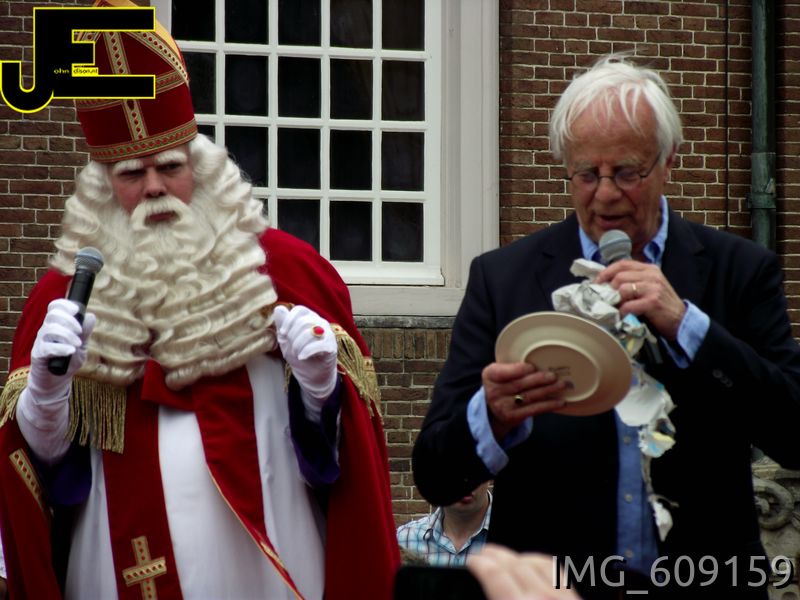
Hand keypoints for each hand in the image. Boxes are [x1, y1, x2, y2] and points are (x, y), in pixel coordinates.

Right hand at [28, 299, 95, 402]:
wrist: (56, 381)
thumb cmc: (68, 361)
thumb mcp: (81, 346)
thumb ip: (85, 332)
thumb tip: (91, 316)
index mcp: (56, 325)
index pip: (55, 307)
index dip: (65, 305)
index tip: (77, 310)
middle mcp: (46, 330)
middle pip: (53, 315)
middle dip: (69, 321)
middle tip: (79, 333)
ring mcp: (40, 342)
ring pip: (50, 329)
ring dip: (67, 335)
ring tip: (77, 345)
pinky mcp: (38, 354)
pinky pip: (47, 347)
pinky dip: (61, 348)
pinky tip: (70, 351)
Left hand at [273, 305, 337, 404]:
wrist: (311, 375)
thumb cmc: (299, 355)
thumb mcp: (286, 340)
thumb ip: (282, 324)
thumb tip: (279, 308)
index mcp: (309, 318)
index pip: (300, 310)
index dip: (289, 320)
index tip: (283, 333)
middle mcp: (320, 323)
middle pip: (303, 321)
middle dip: (292, 336)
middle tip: (291, 348)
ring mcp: (328, 334)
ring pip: (310, 332)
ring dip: (298, 345)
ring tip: (297, 354)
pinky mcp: (331, 347)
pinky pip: (318, 344)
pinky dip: (307, 351)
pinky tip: (302, 357)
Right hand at [467, 544, 581, 599]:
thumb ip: (493, 599)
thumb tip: (483, 591)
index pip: (494, 574)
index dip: (479, 562)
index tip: (471, 560)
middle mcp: (541, 598)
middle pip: (513, 563)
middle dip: (493, 554)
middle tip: (481, 553)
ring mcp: (561, 596)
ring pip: (535, 561)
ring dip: (515, 556)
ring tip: (503, 556)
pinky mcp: (574, 598)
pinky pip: (555, 569)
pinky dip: (539, 561)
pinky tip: (533, 563)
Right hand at [483, 361, 566, 439]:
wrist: (493, 409)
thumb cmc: (501, 384)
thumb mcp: (499, 371)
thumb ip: (512, 366)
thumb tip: (539, 362)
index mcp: (490, 375)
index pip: (503, 372)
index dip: (518, 370)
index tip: (532, 367)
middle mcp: (494, 392)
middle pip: (519, 385)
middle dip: (538, 380)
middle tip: (553, 375)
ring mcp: (504, 406)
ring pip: (529, 397)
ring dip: (548, 391)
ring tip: (561, 385)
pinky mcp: (514, 417)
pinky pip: (534, 410)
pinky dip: (549, 405)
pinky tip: (560, 401)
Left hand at [595, 259, 684, 339]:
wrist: (681, 320)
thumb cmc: (661, 305)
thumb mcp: (648, 287)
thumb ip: (632, 281)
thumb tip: (605, 284)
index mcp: (649, 269)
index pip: (622, 264)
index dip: (606, 272)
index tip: (596, 282)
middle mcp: (652, 275)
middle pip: (619, 276)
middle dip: (608, 289)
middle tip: (604, 299)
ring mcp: (653, 287)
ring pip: (622, 289)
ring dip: (615, 301)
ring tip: (615, 308)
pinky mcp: (653, 302)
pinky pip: (628, 305)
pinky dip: (622, 312)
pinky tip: (623, 316)